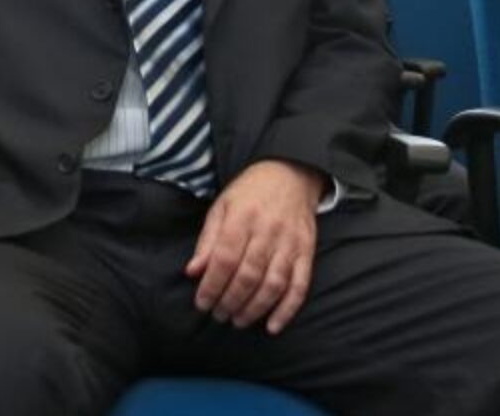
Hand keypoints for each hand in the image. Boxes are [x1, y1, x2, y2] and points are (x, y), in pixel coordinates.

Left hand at [184, 159, 322, 334]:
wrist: (290, 174)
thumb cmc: (249, 193)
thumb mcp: (221, 207)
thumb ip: (207, 241)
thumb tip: (192, 272)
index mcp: (242, 218)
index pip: (225, 259)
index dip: (212, 285)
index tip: (202, 303)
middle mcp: (268, 231)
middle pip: (248, 275)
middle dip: (230, 301)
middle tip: (218, 315)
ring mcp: (290, 243)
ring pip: (273, 284)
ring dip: (254, 308)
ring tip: (238, 321)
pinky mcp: (307, 252)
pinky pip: (300, 286)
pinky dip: (287, 309)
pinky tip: (273, 326)